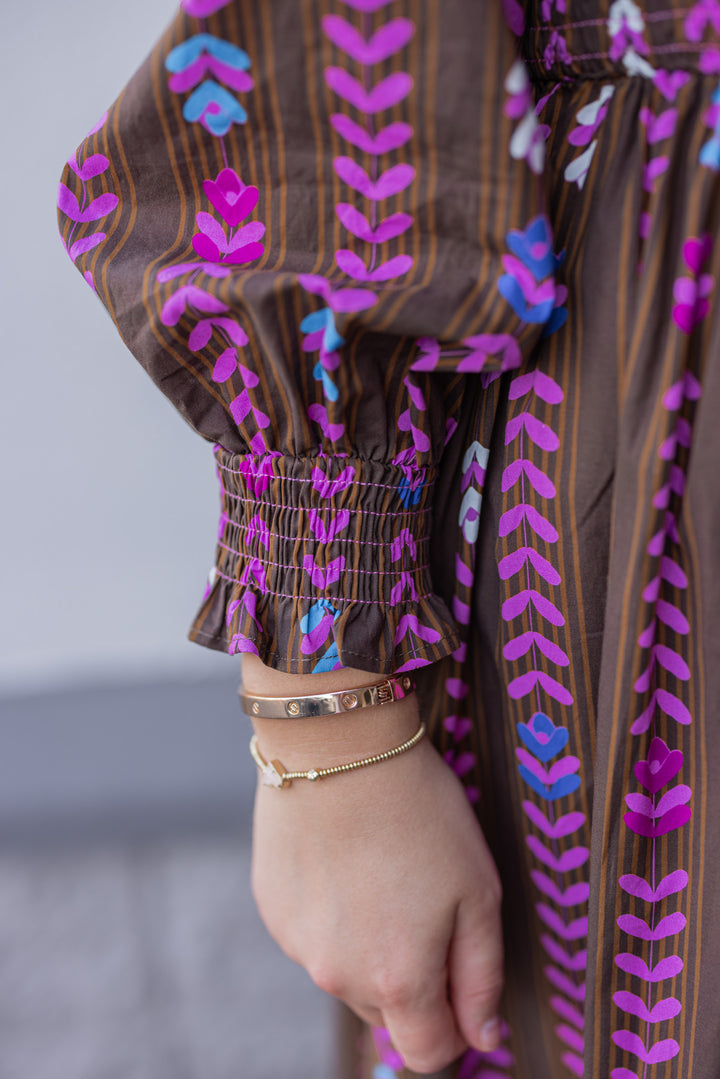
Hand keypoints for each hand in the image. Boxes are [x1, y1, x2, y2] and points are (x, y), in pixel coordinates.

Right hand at [249, 692, 503, 1074]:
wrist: (338, 746)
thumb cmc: (419, 811)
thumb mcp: (478, 890)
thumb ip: (482, 976)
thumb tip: (484, 1037)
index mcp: (397, 979)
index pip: (429, 1056)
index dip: (456, 1031)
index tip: (463, 984)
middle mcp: (338, 977)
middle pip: (388, 1015)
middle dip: (413, 981)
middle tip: (426, 906)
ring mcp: (297, 946)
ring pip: (347, 974)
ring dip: (369, 945)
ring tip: (383, 872)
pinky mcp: (271, 910)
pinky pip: (312, 937)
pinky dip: (333, 915)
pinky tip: (346, 860)